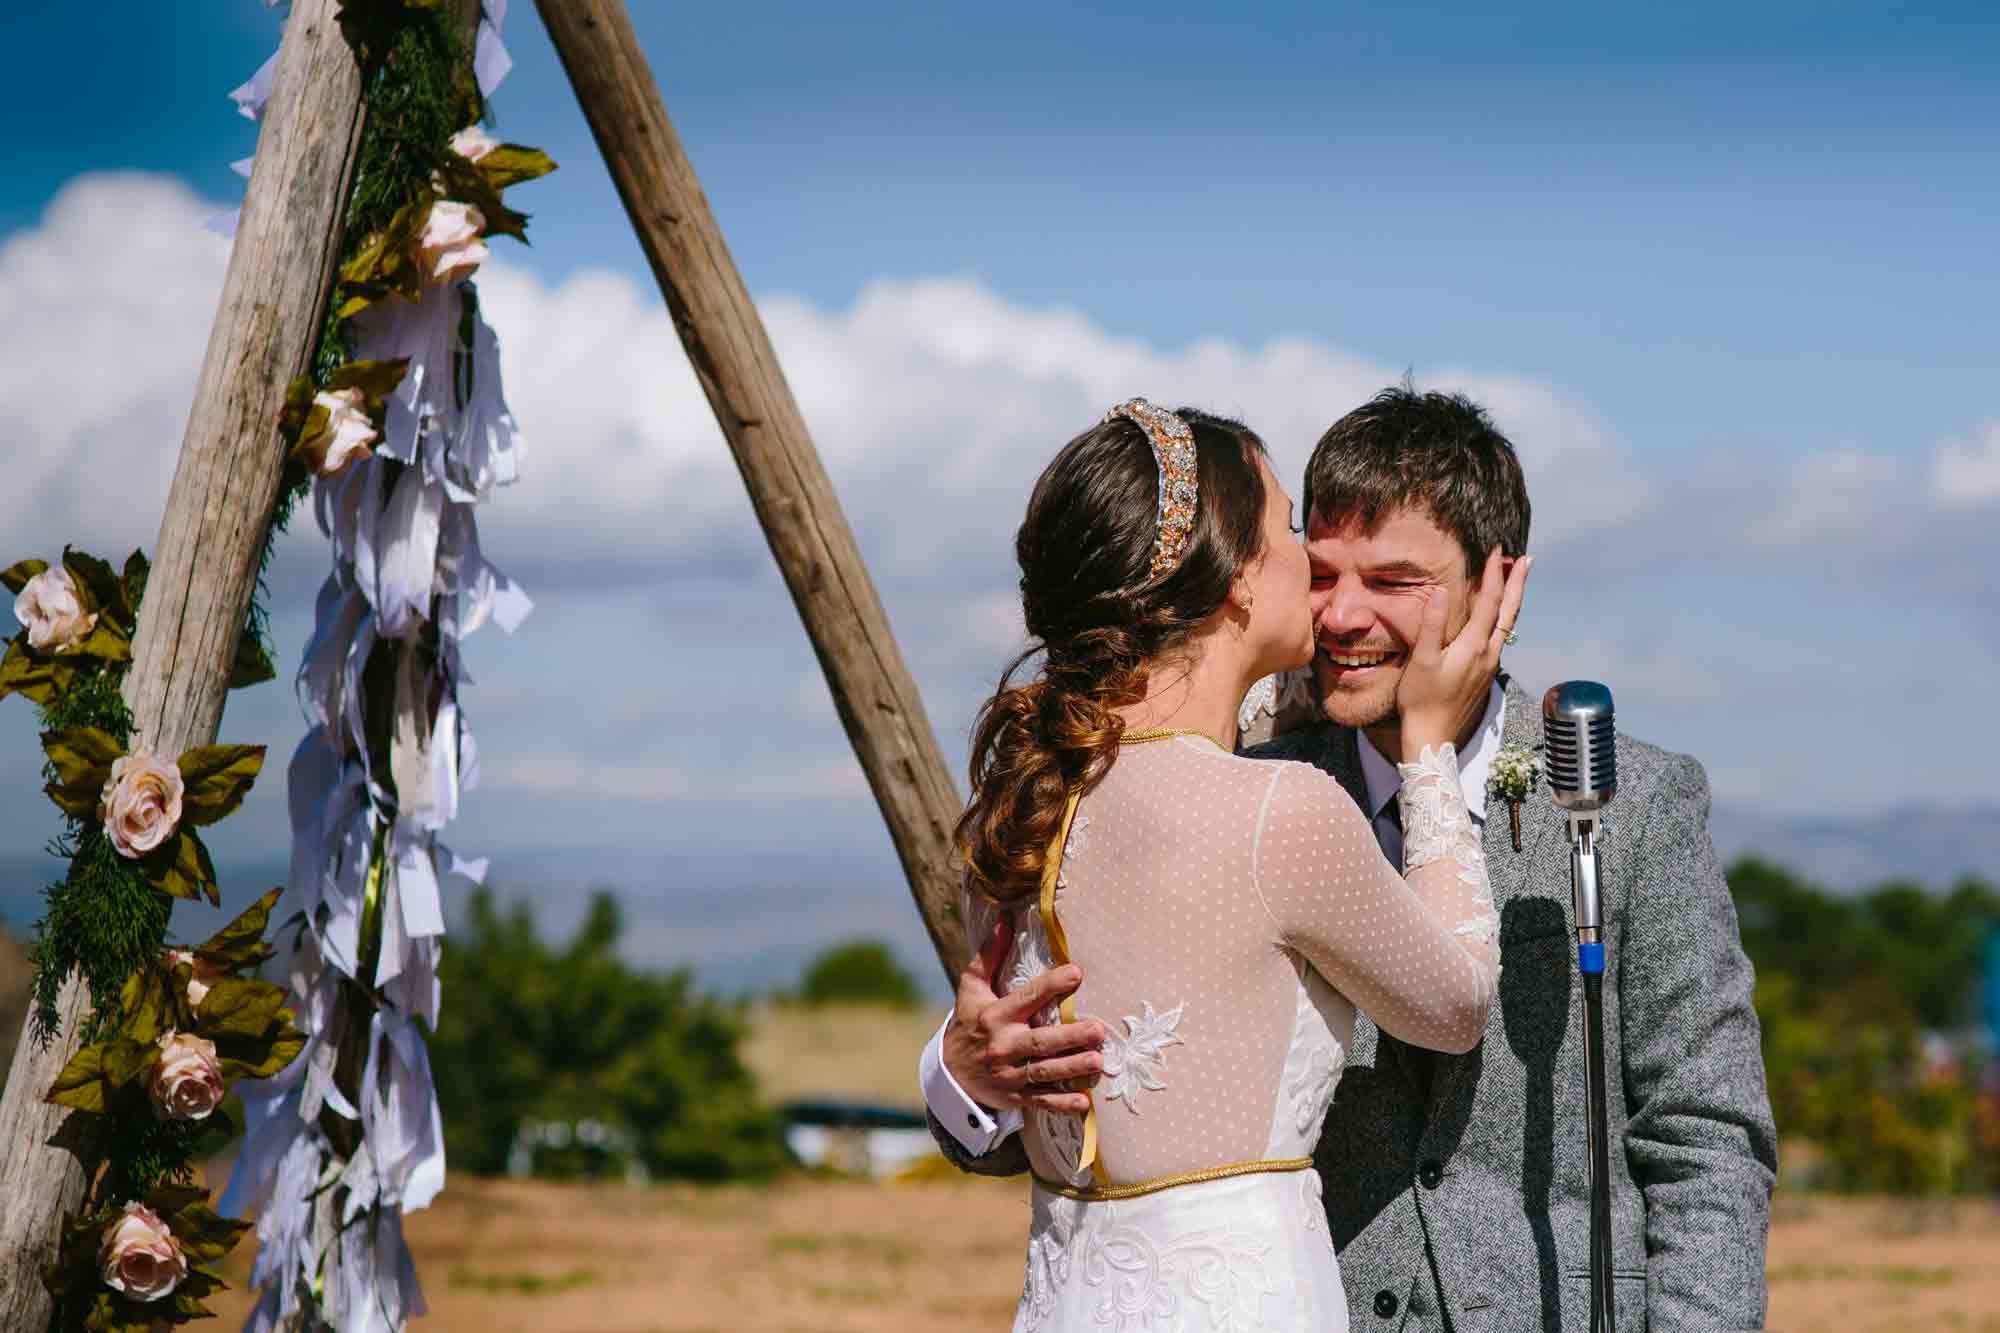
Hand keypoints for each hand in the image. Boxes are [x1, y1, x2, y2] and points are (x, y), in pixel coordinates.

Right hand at [942, 916, 1104, 1114]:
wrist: (949, 1073)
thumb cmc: (969, 1022)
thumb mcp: (971, 988)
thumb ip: (989, 955)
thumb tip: (1005, 919)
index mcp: (995, 1016)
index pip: (1026, 998)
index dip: (1051, 985)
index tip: (1076, 973)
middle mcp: (1003, 1045)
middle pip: (1040, 1041)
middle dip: (1070, 1037)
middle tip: (1098, 1030)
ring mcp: (1009, 1074)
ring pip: (1045, 1072)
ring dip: (1072, 1068)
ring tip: (1099, 1061)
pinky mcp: (1015, 1096)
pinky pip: (1041, 1101)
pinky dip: (1062, 1103)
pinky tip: (1084, 1101)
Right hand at [1394, 548, 1531, 760]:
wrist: (1433, 736)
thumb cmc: (1421, 700)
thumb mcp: (1422, 660)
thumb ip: (1433, 625)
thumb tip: (1443, 592)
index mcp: (1474, 646)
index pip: (1489, 602)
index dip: (1495, 574)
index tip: (1499, 551)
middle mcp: (1489, 653)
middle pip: (1509, 612)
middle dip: (1518, 584)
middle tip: (1526, 559)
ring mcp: (1489, 665)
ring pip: (1508, 625)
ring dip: (1512, 600)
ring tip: (1516, 581)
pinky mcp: (1484, 674)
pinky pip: (1500, 637)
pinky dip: (1503, 617)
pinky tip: (1497, 617)